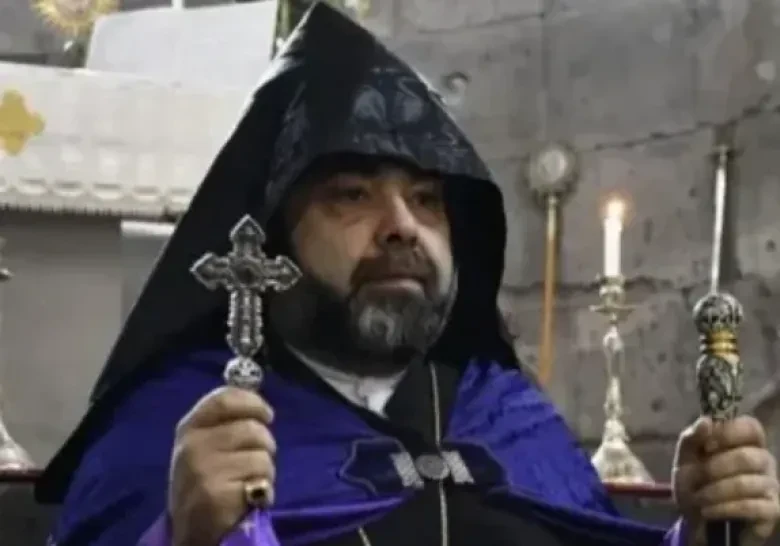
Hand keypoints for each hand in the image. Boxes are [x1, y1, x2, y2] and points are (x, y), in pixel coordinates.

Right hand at [168, 386, 276, 545]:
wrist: (191, 533)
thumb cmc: (205, 483)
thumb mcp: (204, 446)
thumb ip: (226, 423)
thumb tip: (259, 404)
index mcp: (189, 428)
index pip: (224, 399)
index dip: (253, 402)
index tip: (266, 414)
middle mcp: (192, 446)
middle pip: (252, 427)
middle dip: (264, 444)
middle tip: (254, 463)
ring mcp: (204, 470)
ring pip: (262, 454)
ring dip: (265, 470)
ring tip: (248, 483)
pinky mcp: (217, 495)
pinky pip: (262, 480)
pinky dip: (264, 491)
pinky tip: (247, 498)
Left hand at [672, 416, 779, 545]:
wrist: (698, 517)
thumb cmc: (695, 482)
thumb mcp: (685, 459)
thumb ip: (692, 438)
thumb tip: (706, 421)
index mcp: (745, 442)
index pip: (751, 426)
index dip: (729, 433)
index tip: (706, 446)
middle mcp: (764, 460)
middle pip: (747, 456)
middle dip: (715, 468)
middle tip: (698, 477)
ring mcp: (771, 485)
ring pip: (746, 484)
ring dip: (715, 492)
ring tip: (699, 498)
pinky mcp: (772, 510)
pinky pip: (751, 507)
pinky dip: (724, 508)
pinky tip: (708, 510)